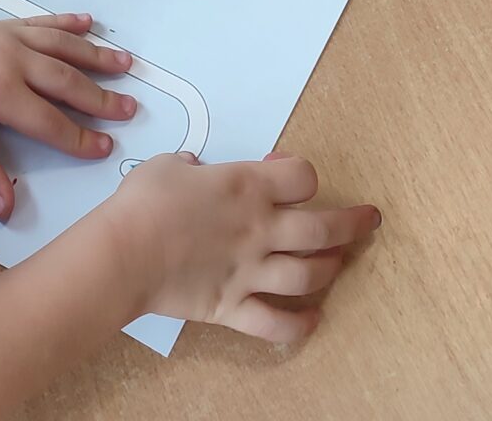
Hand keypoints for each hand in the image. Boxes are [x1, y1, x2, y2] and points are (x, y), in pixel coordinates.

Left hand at [0, 9, 136, 220]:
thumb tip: (8, 210)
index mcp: (0, 93)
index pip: (50, 122)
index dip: (79, 138)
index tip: (107, 147)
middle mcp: (13, 60)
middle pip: (66, 82)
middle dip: (100, 98)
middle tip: (131, 108)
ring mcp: (8, 37)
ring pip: (62, 47)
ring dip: (95, 56)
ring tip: (127, 64)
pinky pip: (41, 23)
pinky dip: (66, 23)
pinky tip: (87, 22)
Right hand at [101, 153, 379, 345]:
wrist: (122, 253)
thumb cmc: (144, 203)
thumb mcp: (170, 165)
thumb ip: (193, 166)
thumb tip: (196, 167)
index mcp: (248, 187)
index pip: (302, 177)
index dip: (301, 174)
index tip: (288, 174)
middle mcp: (260, 230)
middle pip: (323, 229)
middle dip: (353, 224)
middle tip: (368, 220)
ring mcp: (250, 272)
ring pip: (309, 276)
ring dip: (330, 270)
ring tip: (336, 264)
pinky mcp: (233, 307)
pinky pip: (276, 324)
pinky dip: (300, 326)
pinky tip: (313, 321)